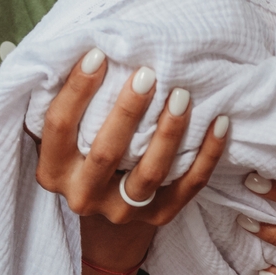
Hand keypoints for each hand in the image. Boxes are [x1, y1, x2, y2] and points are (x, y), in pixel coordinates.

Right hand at [34, 48, 228, 274]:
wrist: (105, 224)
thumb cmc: (82, 158)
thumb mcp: (62, 139)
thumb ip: (64, 105)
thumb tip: (83, 50)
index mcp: (54, 172)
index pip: (59, 127)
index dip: (77, 90)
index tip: (99, 54)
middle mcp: (85, 196)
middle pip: (106, 152)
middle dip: (128, 111)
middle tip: (148, 75)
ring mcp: (125, 212)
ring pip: (150, 172)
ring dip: (169, 133)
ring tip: (183, 95)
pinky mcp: (161, 216)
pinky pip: (190, 185)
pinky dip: (208, 155)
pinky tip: (221, 123)